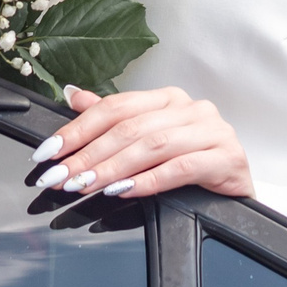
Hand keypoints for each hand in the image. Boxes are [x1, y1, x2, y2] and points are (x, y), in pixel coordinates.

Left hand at [29, 85, 253, 200]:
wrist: (238, 190)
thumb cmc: (193, 164)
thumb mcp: (150, 139)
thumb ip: (114, 118)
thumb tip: (73, 95)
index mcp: (168, 99)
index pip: (115, 107)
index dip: (78, 128)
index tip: (48, 151)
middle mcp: (190, 108)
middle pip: (129, 127)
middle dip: (88, 154)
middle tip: (59, 175)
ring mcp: (211, 130)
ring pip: (152, 145)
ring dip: (111, 168)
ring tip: (84, 185)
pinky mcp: (227, 157)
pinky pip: (181, 168)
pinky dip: (148, 180)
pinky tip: (124, 191)